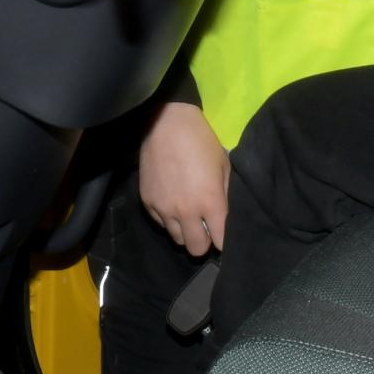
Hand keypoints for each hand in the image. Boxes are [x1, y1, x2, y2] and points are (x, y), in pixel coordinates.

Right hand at [138, 101, 230, 256]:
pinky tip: (172, 204)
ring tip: (187, 217)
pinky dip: (168, 220)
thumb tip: (225, 215)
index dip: (223, 241)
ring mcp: (164, 209)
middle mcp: (186, 211)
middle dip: (204, 242)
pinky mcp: (147, 202)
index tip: (222, 235)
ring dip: (185, 231)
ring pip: (177, 239)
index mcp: (210, 202)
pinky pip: (160, 223)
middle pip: (196, 248)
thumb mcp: (223, 166)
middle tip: (205, 230)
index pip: (219, 241)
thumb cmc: (201, 142)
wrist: (166, 124)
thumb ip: (225, 195)